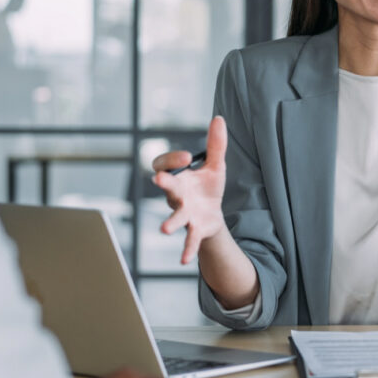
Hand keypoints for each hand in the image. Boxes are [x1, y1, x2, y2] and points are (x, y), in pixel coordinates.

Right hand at [152, 115, 228, 264]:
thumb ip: (216, 145)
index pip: (164, 165)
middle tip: (159, 180)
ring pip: (174, 217)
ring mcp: (184, 214)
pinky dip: (186, 249)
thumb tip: (219, 118)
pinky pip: (189, 240)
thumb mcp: (215, 165)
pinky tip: (183, 260)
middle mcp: (176, 195)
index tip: (187, 157)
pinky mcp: (194, 229)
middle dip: (164, 184)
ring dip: (170, 223)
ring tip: (165, 229)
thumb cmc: (208, 188)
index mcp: (178, 177)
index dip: (172, 160)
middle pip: (167, 188)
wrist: (213, 214)